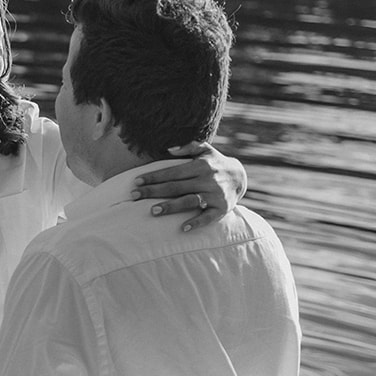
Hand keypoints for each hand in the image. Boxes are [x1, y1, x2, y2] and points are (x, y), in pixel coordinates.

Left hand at [131, 142, 245, 231]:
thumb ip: (188, 147)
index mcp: (200, 165)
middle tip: (134, 196)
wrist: (241, 177)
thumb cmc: (215, 163)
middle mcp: (207, 179)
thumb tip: (169, 149)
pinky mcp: (222, 209)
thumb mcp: (205, 150)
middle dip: (154, 191)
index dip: (154, 177)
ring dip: (171, 206)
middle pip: (176, 187)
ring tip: (153, 211)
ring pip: (189, 201)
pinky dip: (197, 223)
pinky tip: (183, 228)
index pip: (172, 172)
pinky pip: (208, 217)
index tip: (136, 181)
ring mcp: (215, 195)